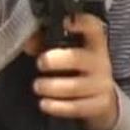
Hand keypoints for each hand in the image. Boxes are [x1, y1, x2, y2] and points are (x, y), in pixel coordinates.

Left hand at [24, 13, 118, 129]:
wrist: (101, 97)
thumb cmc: (78, 68)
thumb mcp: (67, 51)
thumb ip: (45, 43)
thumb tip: (28, 42)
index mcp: (94, 43)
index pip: (93, 28)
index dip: (81, 23)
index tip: (66, 22)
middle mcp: (100, 62)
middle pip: (78, 59)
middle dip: (55, 61)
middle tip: (40, 63)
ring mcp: (101, 84)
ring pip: (75, 87)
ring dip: (51, 87)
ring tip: (38, 86)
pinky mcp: (99, 105)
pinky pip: (77, 107)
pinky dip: (58, 107)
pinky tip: (45, 103)